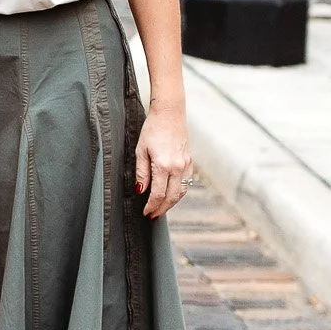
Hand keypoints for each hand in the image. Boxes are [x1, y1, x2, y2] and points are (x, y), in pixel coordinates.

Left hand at [135, 101, 193, 219]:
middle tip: (152, 216)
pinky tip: (170, 194)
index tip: (145, 213)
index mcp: (163, 165)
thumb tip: (140, 191)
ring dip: (171, 203)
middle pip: (171, 197)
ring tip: (160, 208)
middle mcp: (178, 167)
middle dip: (161, 209)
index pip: (158, 194)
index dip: (151, 206)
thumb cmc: (152, 129)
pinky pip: (186, 183)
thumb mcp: (141, 151)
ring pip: (181, 192)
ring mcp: (186, 165)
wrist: (170, 113)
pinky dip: (178, 192)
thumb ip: (142, 173)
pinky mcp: (190, 161)